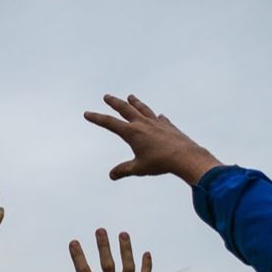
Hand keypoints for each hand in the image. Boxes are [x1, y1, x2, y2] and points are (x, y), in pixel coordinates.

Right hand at [84, 94, 221, 183]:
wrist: (185, 157)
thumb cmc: (160, 163)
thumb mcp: (139, 169)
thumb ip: (124, 170)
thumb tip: (111, 175)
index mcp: (132, 133)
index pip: (110, 123)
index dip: (97, 118)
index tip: (87, 113)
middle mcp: (143, 124)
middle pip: (125, 109)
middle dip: (114, 102)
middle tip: (107, 96)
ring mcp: (157, 123)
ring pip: (143, 109)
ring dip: (135, 103)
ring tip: (131, 97)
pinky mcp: (169, 126)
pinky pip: (160, 119)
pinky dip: (156, 117)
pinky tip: (158, 116)